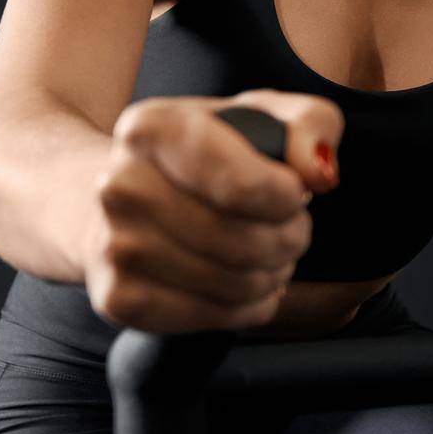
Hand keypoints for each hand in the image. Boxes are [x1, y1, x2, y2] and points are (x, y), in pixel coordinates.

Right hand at [81, 88, 342, 333]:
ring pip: (232, 283)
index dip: (287, 200)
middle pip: (242, 241)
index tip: (295, 195)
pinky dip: (249, 307)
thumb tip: (318, 172)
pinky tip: (249, 285)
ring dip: (273, 274)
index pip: (241, 185)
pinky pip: (212, 317)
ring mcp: (113, 246)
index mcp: (152, 129)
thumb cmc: (209, 154)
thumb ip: (310, 123)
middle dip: (289, 239)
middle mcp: (120, 186)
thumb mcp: (265, 115)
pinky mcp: (119, 299)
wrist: (125, 198)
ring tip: (274, 255)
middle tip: (293, 230)